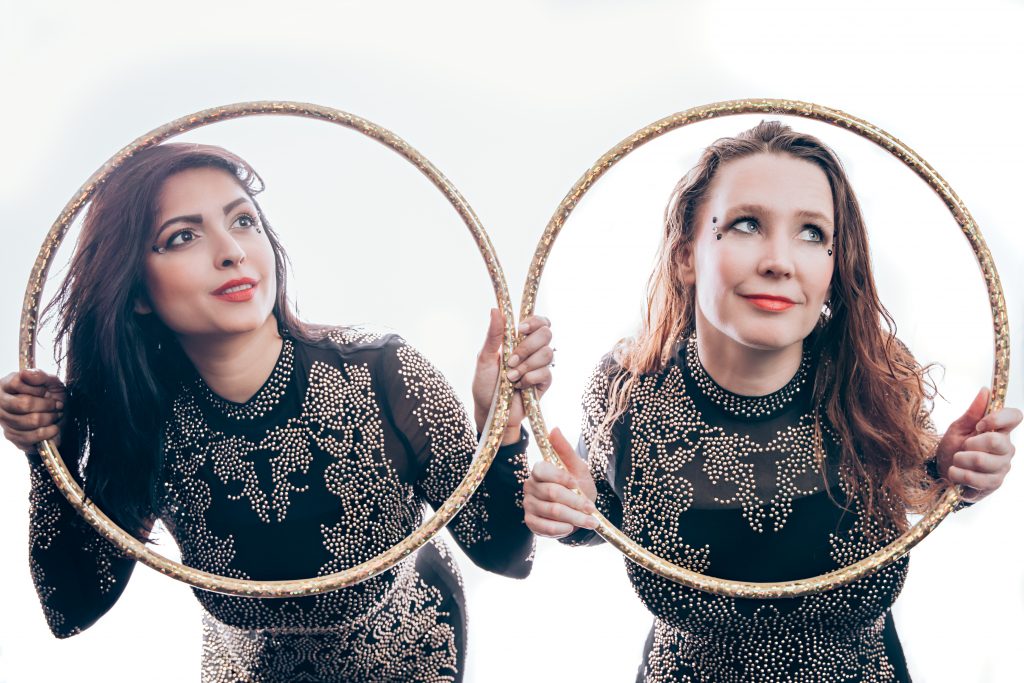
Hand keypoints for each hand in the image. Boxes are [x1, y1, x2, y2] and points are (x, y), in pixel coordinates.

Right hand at [0, 369, 66, 452]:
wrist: (55, 416)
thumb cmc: (50, 395)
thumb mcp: (50, 381)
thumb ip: (39, 375)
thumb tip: (25, 373)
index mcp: (6, 385)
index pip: (16, 383)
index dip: (36, 388)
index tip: (47, 391)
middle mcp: (1, 403)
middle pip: (23, 404)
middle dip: (47, 405)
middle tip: (57, 405)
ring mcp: (4, 420)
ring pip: (29, 421)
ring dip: (49, 419)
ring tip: (56, 415)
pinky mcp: (11, 436)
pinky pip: (30, 437)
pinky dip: (47, 433)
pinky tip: (53, 428)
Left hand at [472, 309, 552, 444]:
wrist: (490, 412)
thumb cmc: (484, 385)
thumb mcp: (484, 358)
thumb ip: (493, 335)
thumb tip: (495, 310)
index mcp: (518, 340)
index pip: (538, 321)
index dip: (534, 321)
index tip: (520, 330)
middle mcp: (532, 350)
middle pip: (546, 334)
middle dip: (527, 347)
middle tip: (511, 361)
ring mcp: (539, 366)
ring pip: (547, 353)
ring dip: (526, 366)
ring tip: (510, 377)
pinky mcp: (544, 383)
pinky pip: (546, 373)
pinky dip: (529, 379)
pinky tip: (519, 386)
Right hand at [523, 428, 598, 537]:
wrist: (579, 510)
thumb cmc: (578, 486)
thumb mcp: (577, 467)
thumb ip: (565, 450)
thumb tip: (554, 429)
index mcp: (539, 470)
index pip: (542, 470)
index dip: (561, 478)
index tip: (578, 485)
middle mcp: (530, 486)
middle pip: (552, 493)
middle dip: (575, 502)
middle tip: (591, 509)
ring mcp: (529, 504)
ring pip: (552, 511)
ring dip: (574, 518)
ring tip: (590, 522)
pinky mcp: (531, 522)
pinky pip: (544, 527)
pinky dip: (561, 528)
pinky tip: (571, 527)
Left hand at [935, 387, 1020, 502]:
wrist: (943, 473)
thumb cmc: (953, 448)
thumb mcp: (958, 428)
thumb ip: (973, 412)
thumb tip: (985, 390)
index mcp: (1000, 430)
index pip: (1015, 416)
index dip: (998, 418)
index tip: (979, 425)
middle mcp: (1006, 448)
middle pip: (996, 441)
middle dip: (970, 444)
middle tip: (962, 447)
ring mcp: (1002, 467)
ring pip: (982, 460)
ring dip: (960, 460)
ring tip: (956, 461)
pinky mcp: (994, 483)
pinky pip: (975, 478)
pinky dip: (958, 474)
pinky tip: (956, 473)